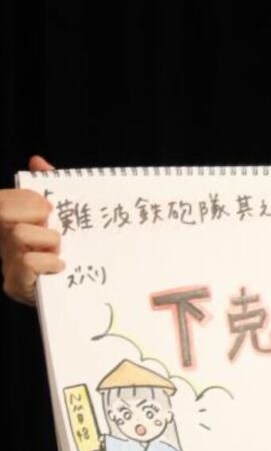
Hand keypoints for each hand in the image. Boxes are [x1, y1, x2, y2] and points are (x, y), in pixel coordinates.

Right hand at [0, 155, 64, 306]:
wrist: (83, 289)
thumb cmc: (72, 246)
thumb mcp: (65, 213)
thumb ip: (51, 185)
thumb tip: (37, 161)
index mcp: (12, 220)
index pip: (4, 200)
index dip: (28, 199)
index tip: (49, 209)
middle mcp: (3, 239)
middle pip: (4, 211)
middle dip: (36, 214)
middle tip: (55, 228)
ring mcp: (6, 262)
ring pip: (20, 235)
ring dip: (48, 240)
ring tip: (59, 250)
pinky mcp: (15, 284)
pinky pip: (28, 262)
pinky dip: (50, 262)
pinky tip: (59, 266)